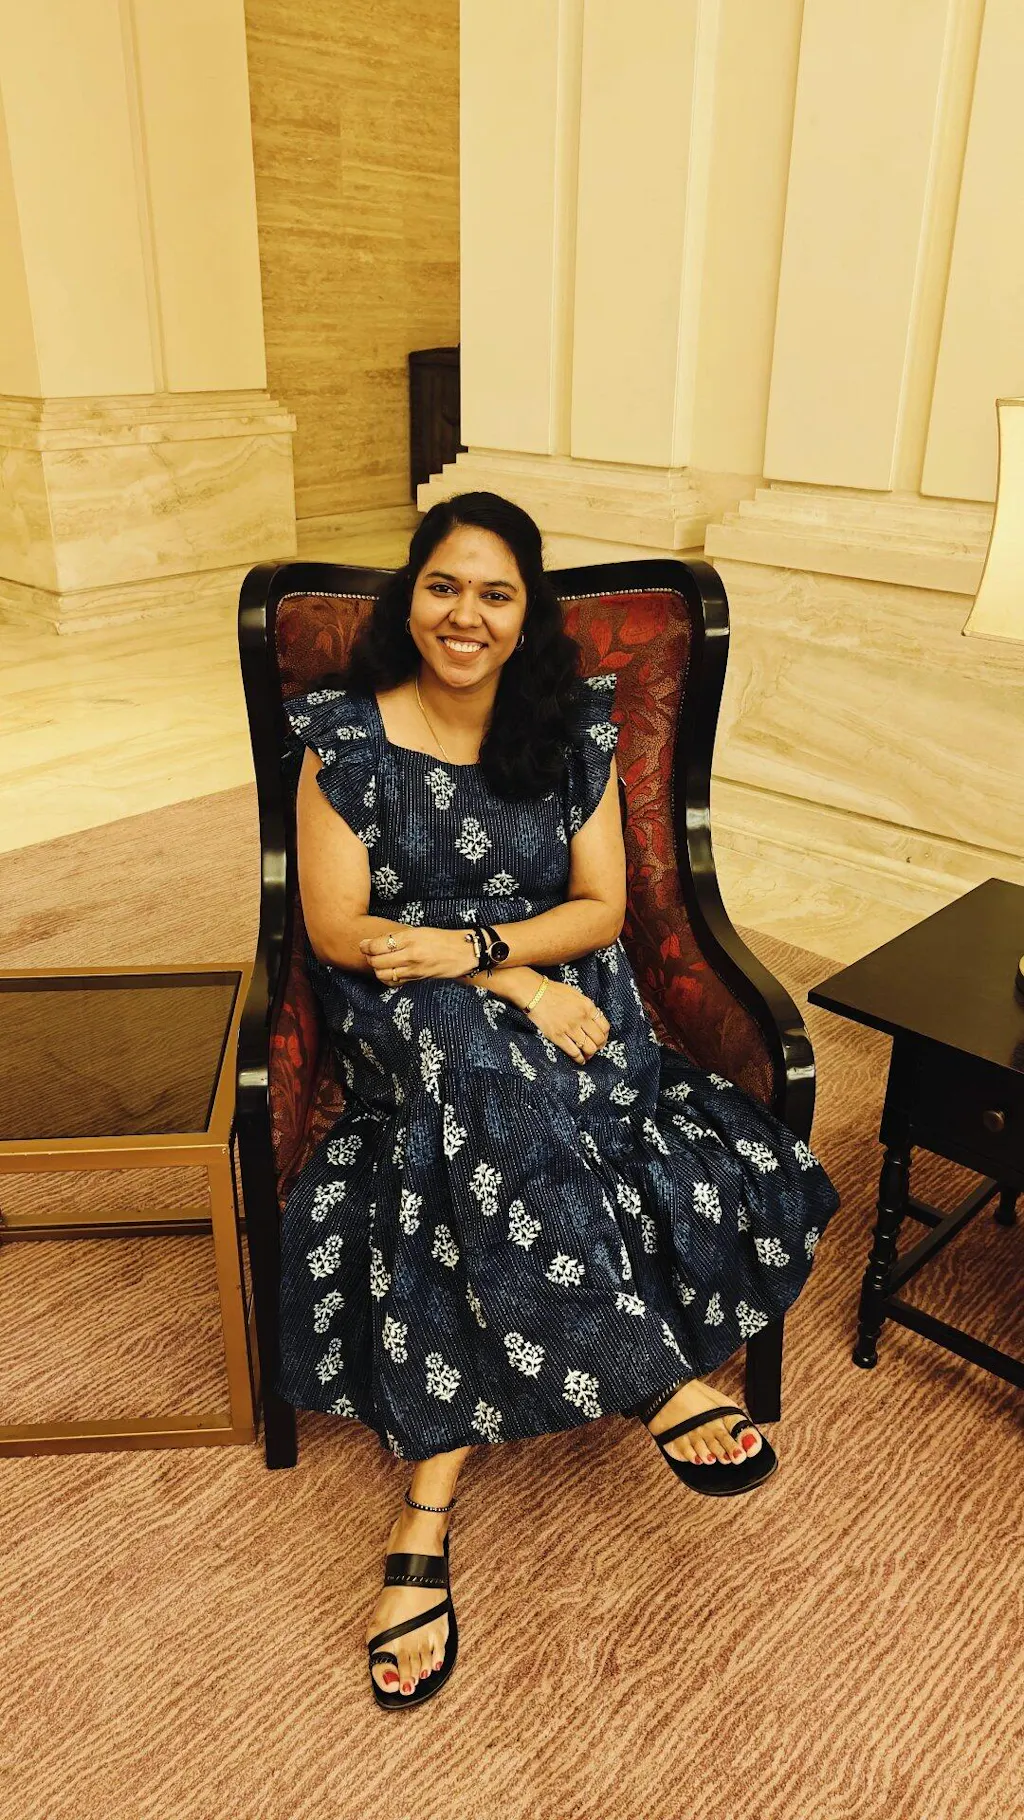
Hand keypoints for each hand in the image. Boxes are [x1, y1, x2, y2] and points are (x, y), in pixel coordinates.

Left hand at [359, 927, 478, 983]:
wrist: (464, 952)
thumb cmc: (443, 939)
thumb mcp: (420, 931)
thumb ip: (398, 937)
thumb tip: (376, 942)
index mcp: (410, 937)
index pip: (378, 945)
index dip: (366, 946)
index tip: (363, 945)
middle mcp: (410, 954)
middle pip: (377, 961)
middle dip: (369, 958)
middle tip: (370, 954)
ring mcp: (414, 969)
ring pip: (383, 974)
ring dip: (377, 969)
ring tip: (379, 963)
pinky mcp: (417, 978)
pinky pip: (394, 981)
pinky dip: (387, 978)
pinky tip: (389, 972)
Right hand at [524, 979, 609, 1064]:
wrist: (534, 992)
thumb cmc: (553, 992)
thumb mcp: (576, 994)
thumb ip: (586, 1007)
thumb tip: (594, 1019)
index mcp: (587, 1006)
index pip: (605, 1027)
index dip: (605, 1036)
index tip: (601, 1039)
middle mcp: (581, 1018)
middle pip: (599, 1039)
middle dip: (599, 1046)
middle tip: (595, 1048)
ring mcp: (569, 1028)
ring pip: (589, 1048)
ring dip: (590, 1054)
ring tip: (587, 1055)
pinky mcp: (557, 1036)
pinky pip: (573, 1052)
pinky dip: (579, 1059)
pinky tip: (580, 1060)